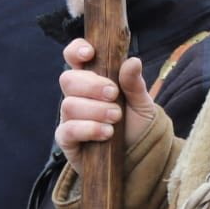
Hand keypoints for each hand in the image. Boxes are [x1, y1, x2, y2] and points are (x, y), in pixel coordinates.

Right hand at [56, 40, 156, 170]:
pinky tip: (106, 133)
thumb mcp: (142, 104)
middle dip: (91, 86)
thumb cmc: (137, 126)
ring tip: (115, 119)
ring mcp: (70, 118)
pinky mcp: (68, 140)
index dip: (76, 50)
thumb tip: (133, 60)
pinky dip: (88, 129)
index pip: (74, 57)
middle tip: (114, 95)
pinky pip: (67, 130)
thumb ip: (134, 84)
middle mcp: (77, 96)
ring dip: (95, 110)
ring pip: (69, 105)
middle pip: (68, 79)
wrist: (139, 158)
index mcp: (93, 79)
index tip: (90, 53)